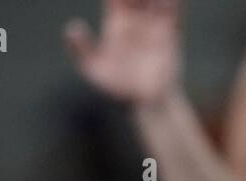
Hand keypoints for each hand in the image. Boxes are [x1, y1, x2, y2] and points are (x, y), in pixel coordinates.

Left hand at [65, 0, 181, 106]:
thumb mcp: (93, 70)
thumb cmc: (117, 89)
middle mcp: (136, 23)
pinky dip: (171, 3)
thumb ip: (81, 50)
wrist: (146, 104)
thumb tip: (72, 28)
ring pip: (155, 1)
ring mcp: (154, 28)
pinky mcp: (170, 37)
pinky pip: (172, 14)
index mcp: (117, 25)